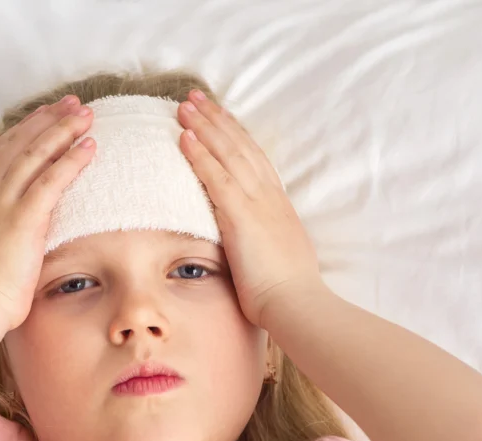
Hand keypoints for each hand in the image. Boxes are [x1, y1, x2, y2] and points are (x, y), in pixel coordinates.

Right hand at [0, 95, 95, 329]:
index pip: (0, 149)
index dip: (25, 128)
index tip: (46, 113)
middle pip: (20, 143)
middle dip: (48, 119)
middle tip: (72, 103)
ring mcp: (2, 202)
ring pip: (37, 154)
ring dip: (64, 130)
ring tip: (86, 115)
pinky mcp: (23, 217)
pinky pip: (52, 179)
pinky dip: (72, 159)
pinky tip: (89, 146)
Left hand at [177, 90, 323, 328]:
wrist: (297, 302)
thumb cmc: (288, 292)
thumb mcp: (277, 256)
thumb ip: (265, 242)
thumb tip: (256, 243)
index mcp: (278, 205)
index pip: (255, 160)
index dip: (235, 135)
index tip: (219, 117)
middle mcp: (269, 196)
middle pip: (241, 147)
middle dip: (217, 120)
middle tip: (195, 98)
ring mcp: (257, 203)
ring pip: (228, 153)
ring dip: (205, 127)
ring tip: (184, 107)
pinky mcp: (241, 216)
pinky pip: (217, 178)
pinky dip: (200, 155)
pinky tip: (184, 138)